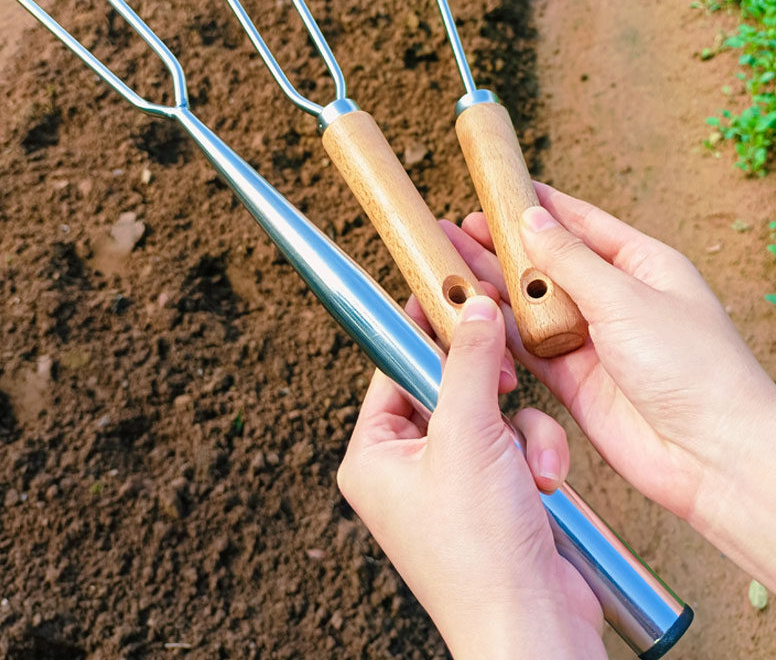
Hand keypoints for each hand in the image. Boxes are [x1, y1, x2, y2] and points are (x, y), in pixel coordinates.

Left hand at [338, 295, 605, 659]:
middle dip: (487, 389)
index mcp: (375, 454)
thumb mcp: (470, 436)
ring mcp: (451, 483)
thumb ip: (471, 363)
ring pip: (489, 415)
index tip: (449, 294)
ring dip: (522, 430)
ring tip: (531, 464)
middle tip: (505, 376)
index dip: (425, 330)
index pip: (394, 367)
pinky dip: (536, 455)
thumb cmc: (479, 550)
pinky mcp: (492, 495)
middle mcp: (406, 467)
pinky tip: (545, 483)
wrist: (533, 628)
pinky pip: (514, 446)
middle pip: (447, 388)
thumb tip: (474, 310)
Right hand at [441, 182, 775, 587]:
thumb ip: (571, 261)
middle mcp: (613, 298)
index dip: (539, 206)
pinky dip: (498, 330)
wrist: (708, 455)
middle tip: (459, 227)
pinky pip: (526, 345)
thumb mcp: (626, 298)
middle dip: (504, 245)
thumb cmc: (691, 367)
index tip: (499, 190)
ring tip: (449, 262)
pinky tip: (469, 311)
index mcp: (641, 265)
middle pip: (548, 262)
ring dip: (493, 285)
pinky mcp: (571, 377)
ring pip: (530, 303)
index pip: (581, 223)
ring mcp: (589, 338)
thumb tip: (532, 221)